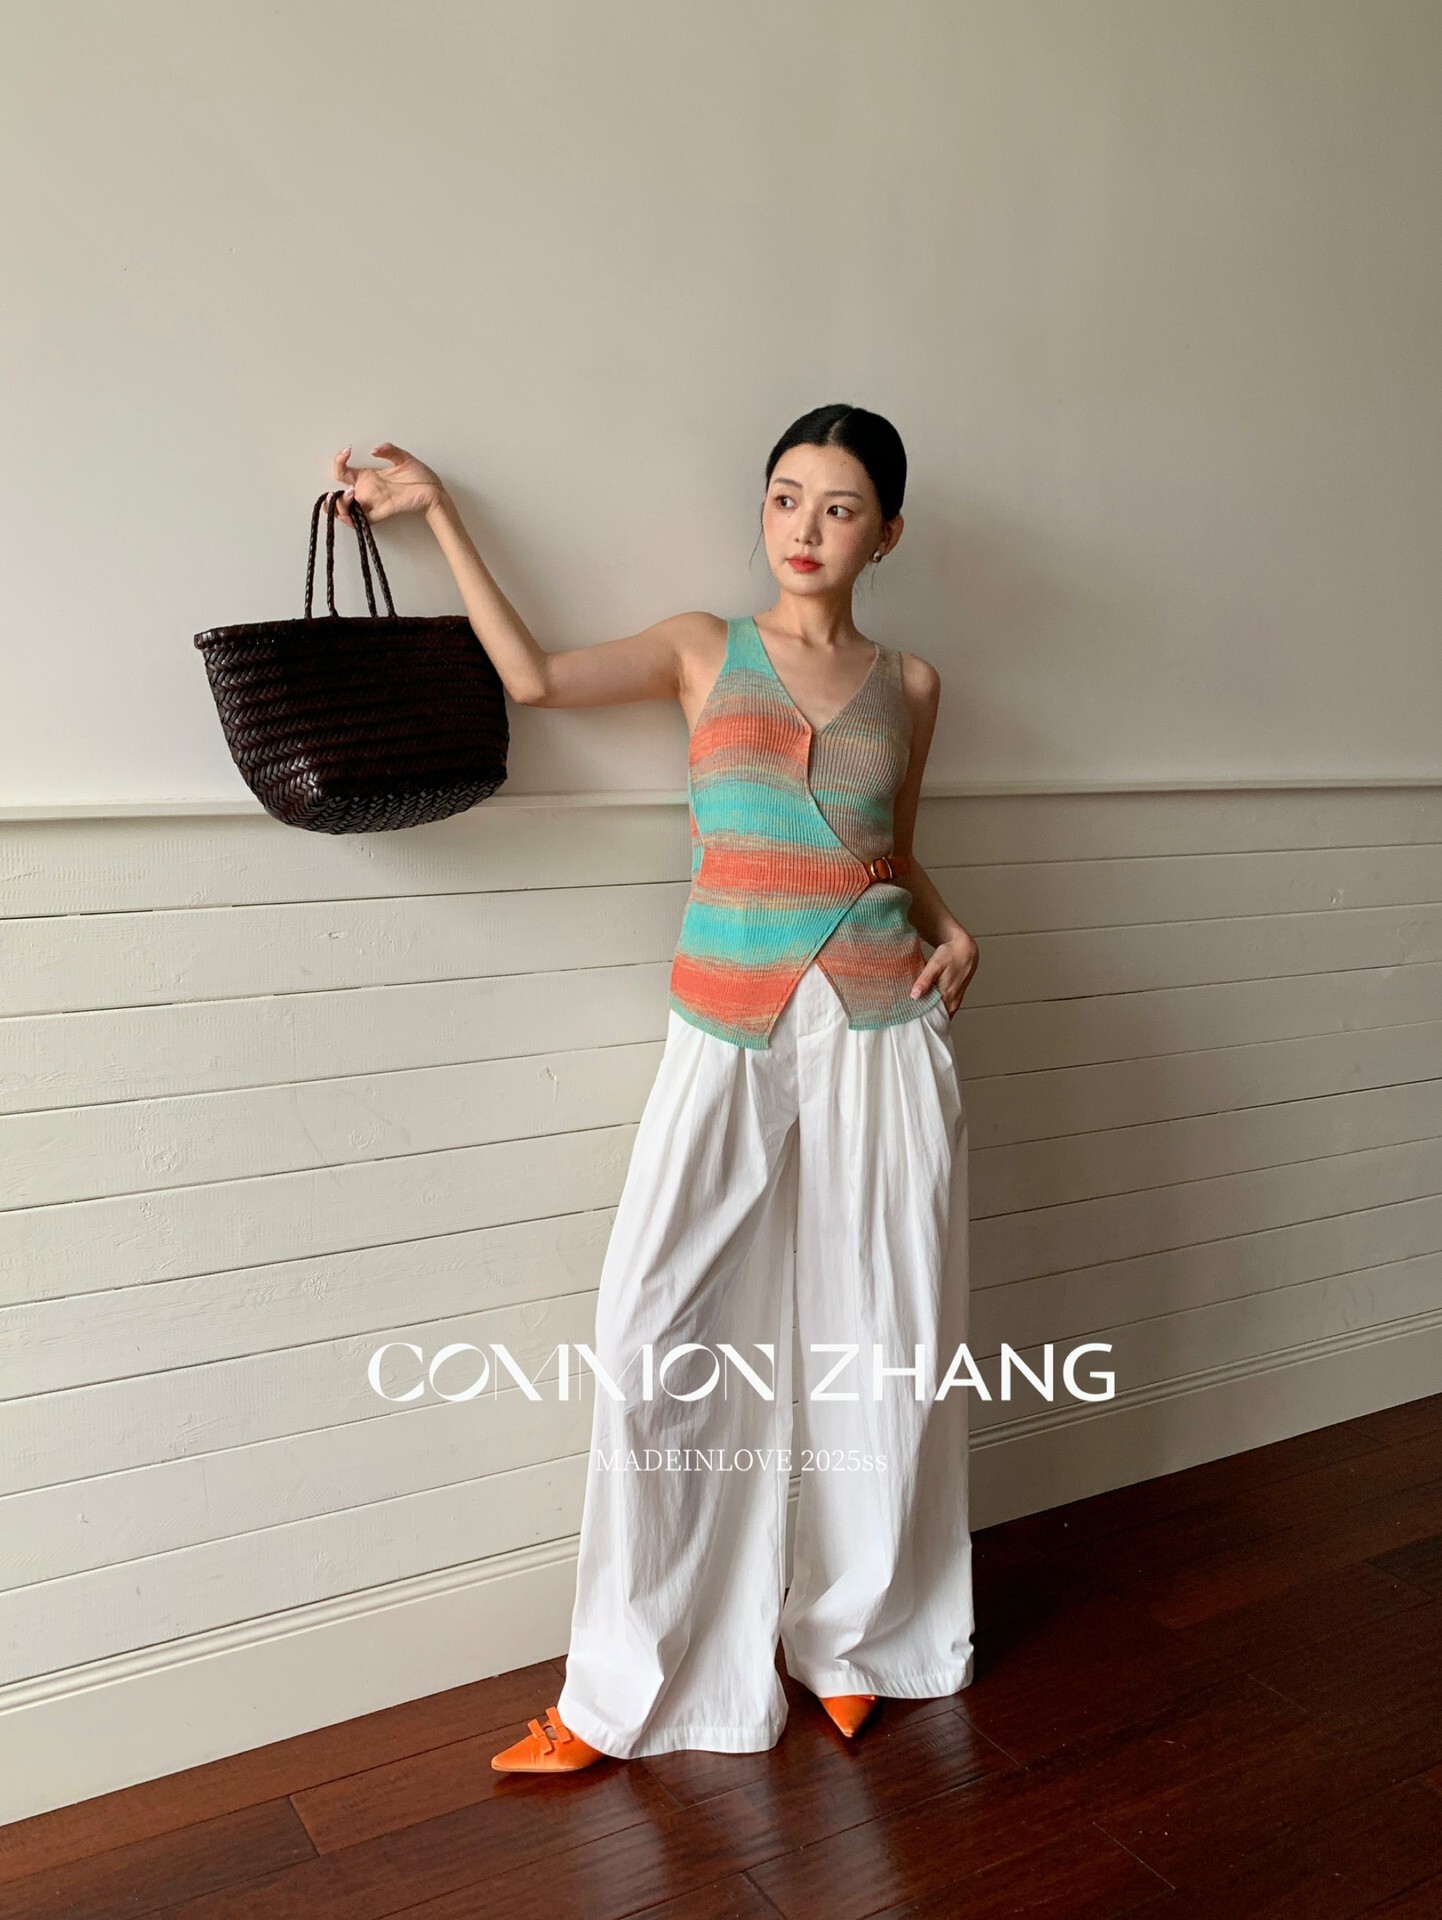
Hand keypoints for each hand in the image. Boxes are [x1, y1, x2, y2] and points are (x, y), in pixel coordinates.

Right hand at [329, 442, 443, 526]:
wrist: (434, 490)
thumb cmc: (421, 477)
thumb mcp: (403, 457)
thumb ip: (388, 449)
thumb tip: (374, 449)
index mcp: (369, 477)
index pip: (342, 472)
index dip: (339, 461)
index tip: (347, 451)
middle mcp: (368, 491)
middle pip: (340, 498)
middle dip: (334, 497)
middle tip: (347, 488)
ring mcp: (374, 503)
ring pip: (347, 512)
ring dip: (342, 506)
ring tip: (351, 495)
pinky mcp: (384, 512)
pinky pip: (365, 521)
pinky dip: (355, 519)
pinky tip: (354, 511)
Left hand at [912, 930, 978, 1017]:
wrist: (965, 950)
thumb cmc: (951, 955)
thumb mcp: (935, 965)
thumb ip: (925, 980)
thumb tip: (914, 995)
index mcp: (947, 996)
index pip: (930, 1017)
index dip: (917, 1018)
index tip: (905, 1017)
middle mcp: (952, 1003)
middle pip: (934, 1018)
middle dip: (920, 1017)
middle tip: (905, 1014)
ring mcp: (954, 1002)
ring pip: (938, 1014)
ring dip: (926, 1012)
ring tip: (911, 1009)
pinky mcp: (954, 998)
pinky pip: (942, 1009)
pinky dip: (932, 1007)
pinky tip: (923, 1002)